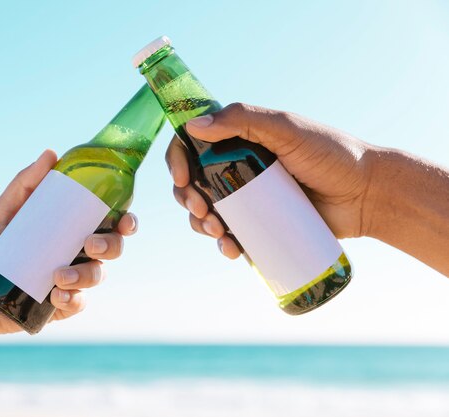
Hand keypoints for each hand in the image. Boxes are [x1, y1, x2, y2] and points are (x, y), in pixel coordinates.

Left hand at [0, 150, 137, 339]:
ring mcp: (70, 281)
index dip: (125, 220)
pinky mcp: (60, 307)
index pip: (107, 221)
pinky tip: (56, 297)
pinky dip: (72, 300)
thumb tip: (51, 154)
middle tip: (90, 245)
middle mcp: (75, 253)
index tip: (123, 220)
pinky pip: (79, 304)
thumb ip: (23, 185)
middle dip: (111, 246)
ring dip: (86, 275)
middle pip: (113, 248)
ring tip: (59, 277)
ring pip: (98, 276)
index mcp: (68, 229)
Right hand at [166, 103, 374, 258]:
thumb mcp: (288, 130)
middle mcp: (237, 166)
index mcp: (238, 139)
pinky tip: (230, 250)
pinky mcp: (259, 224)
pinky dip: (223, 244)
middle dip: (187, 198)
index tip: (181, 178)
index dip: (177, 159)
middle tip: (202, 211)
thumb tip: (194, 126)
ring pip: (206, 211)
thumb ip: (244, 119)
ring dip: (200, 224)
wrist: (367, 195)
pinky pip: (230, 234)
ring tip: (218, 232)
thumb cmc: (332, 155)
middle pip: (192, 181)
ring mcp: (247, 197)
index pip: (192, 144)